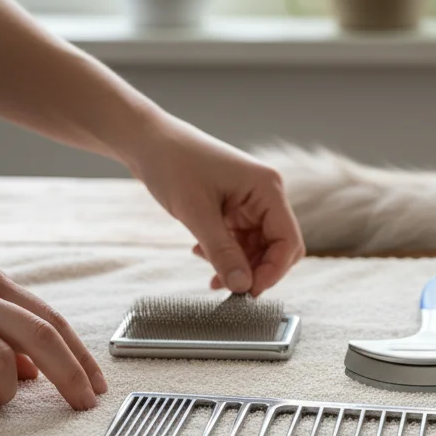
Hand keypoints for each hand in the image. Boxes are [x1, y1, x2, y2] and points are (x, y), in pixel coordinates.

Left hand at [127, 116, 304, 295]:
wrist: (148, 142)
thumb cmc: (173, 165)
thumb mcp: (197, 213)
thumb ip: (223, 252)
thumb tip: (243, 286)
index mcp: (267, 188)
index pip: (288, 241)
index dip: (273, 271)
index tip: (248, 293)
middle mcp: (265, 194)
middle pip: (278, 247)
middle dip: (257, 271)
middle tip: (231, 291)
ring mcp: (251, 201)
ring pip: (259, 248)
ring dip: (239, 266)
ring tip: (211, 276)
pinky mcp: (235, 208)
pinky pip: (241, 241)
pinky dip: (227, 255)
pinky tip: (203, 256)